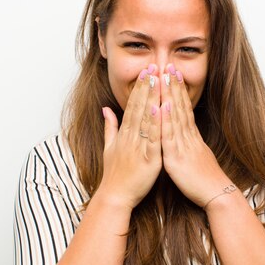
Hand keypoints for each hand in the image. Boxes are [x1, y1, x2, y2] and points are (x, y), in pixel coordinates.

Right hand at [99, 65, 161, 209]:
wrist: (115, 197)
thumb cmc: (114, 174)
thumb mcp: (108, 147)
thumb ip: (109, 127)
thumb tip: (105, 109)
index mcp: (124, 134)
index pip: (132, 106)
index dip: (139, 88)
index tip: (146, 72)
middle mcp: (130, 137)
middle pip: (139, 107)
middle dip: (146, 86)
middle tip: (153, 67)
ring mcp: (139, 147)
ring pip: (146, 119)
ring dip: (152, 98)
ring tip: (158, 80)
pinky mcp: (148, 159)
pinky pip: (153, 139)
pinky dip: (156, 123)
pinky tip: (159, 108)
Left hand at [160, 64, 230, 207]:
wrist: (216, 193)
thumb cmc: (205, 179)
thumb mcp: (196, 156)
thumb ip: (189, 143)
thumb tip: (186, 135)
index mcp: (190, 136)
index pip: (184, 108)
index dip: (178, 90)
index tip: (174, 73)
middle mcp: (188, 136)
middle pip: (180, 106)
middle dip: (174, 85)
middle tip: (169, 65)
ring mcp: (183, 144)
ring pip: (175, 116)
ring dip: (170, 95)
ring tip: (166, 77)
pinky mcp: (177, 157)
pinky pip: (170, 136)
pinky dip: (167, 120)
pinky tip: (163, 105)